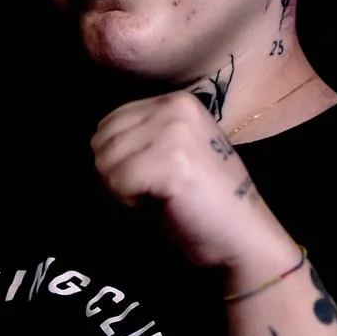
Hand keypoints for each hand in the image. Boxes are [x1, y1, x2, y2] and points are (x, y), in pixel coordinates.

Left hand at [90, 89, 295, 287]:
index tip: (152, 176)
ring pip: (105, 162)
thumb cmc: (203, 201)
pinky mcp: (171, 164)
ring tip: (159, 195)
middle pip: (102, 140)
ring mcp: (174, 133)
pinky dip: (131, 202)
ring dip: (123, 188)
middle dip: (117, 172)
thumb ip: (140, 136)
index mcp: (176, 100)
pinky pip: (118, 183)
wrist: (243, 236)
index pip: (109, 122)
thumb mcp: (172, 149)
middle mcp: (175, 108)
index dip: (120, 157)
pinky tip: (163, 204)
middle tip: (153, 190)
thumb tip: (93, 142)